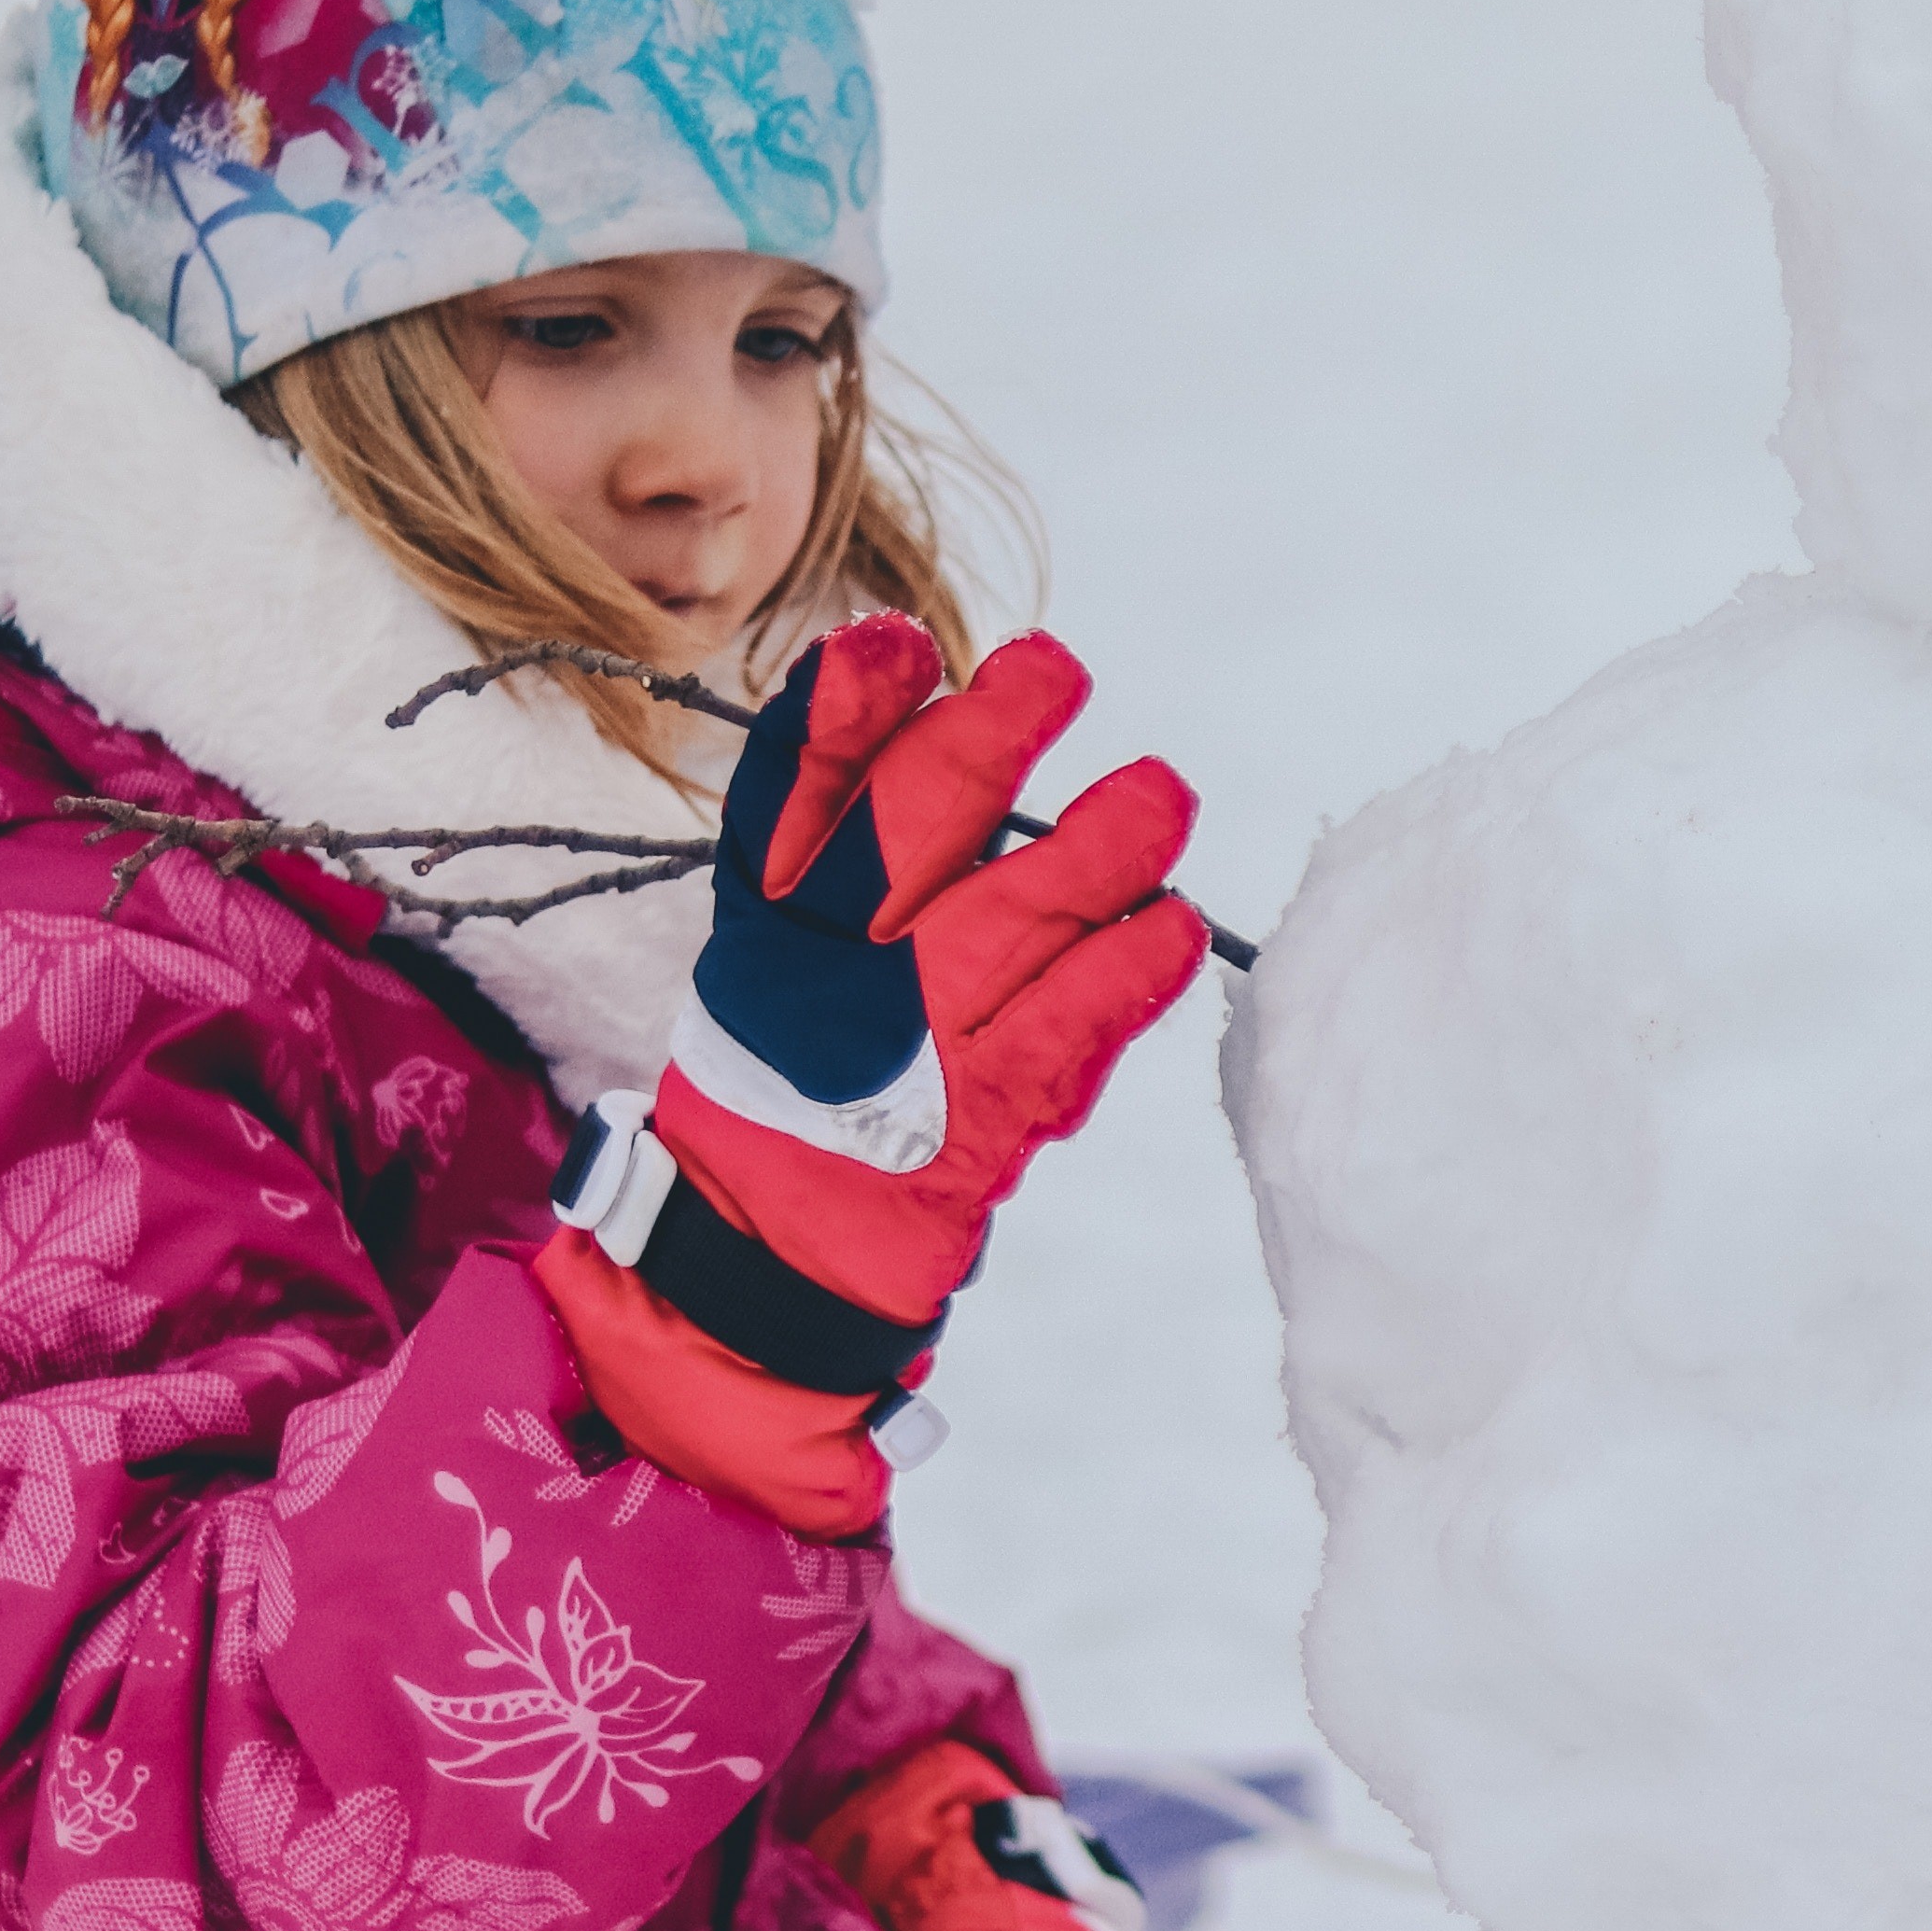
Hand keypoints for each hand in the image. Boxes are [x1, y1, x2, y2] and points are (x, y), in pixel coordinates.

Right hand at [540, 616, 1214, 1532]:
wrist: (756, 1287)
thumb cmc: (796, 1104)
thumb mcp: (782, 980)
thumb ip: (850, 871)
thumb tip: (951, 728)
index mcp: (763, 937)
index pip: (789, 805)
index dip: (837, 719)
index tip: (891, 643)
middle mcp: (820, 987)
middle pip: (900, 843)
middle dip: (981, 747)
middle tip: (1057, 671)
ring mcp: (894, 1061)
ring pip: (999, 931)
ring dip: (1089, 855)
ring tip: (1162, 793)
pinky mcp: (965, 1139)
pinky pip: (1055, 1043)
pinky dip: (1120, 983)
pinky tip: (1176, 927)